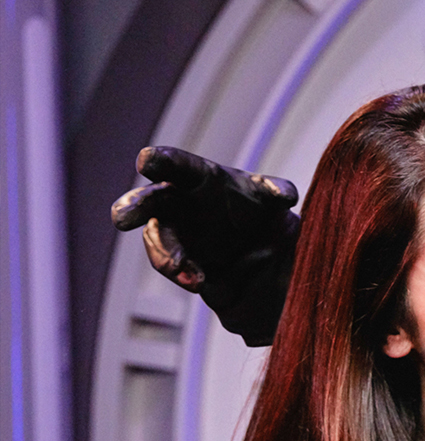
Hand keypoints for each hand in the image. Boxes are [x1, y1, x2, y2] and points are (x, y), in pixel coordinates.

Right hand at [111, 146, 300, 345]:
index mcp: (200, 179)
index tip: (146, 159)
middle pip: (150, 201)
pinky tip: (196, 281)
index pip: (178, 165)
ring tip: (180, 267)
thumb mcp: (273, 201)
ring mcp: (177, 236)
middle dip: (135, 206)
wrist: (268, 258)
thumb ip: (277, 193)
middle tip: (122, 217)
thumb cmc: (262, 214)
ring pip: (158, 241)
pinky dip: (184, 274)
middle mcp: (180, 204)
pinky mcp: (181, 264)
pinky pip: (176, 269)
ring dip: (165, 254)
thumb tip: (286, 196)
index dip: (162, 161)